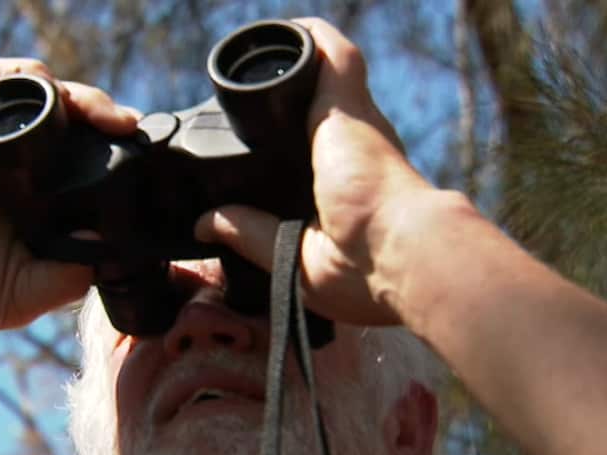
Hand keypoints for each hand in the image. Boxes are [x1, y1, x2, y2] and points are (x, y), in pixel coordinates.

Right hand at [0, 59, 138, 339]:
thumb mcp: (28, 294)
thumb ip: (71, 277)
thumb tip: (112, 248)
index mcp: (37, 203)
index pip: (87, 160)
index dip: (119, 154)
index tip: (146, 162)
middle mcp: (19, 169)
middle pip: (75, 122)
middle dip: (108, 119)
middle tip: (133, 132)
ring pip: (45, 95)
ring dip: (81, 95)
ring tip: (108, 117)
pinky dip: (25, 75)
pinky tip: (51, 89)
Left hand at [195, 18, 446, 326]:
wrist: (398, 252)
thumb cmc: (364, 271)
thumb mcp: (291, 258)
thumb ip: (248, 234)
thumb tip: (207, 224)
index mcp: (346, 187)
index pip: (314, 152)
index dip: (289, 143)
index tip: (258, 144)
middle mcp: (353, 147)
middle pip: (316, 109)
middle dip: (283, 102)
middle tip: (244, 101)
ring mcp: (353, 120)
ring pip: (321, 73)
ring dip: (292, 63)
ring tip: (255, 58)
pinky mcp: (346, 101)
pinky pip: (326, 51)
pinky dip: (304, 37)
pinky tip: (282, 30)